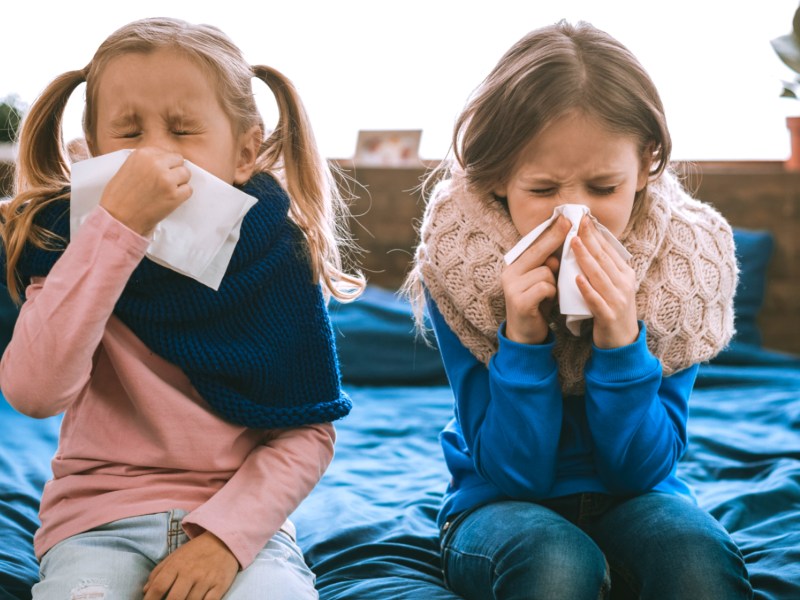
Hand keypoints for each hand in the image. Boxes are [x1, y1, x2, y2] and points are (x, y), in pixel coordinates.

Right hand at [99, 147, 191, 235]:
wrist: (118, 218)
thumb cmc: (119, 196)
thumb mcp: (128, 167)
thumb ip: (146, 161)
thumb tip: (165, 160)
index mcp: (143, 154)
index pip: (166, 153)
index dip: (164, 164)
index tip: (158, 174)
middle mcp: (156, 163)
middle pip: (179, 160)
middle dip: (174, 170)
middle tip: (165, 183)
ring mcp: (167, 179)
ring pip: (186, 174)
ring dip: (180, 182)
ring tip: (167, 191)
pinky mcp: (174, 195)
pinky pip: (188, 190)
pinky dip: (182, 195)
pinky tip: (169, 200)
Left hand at [143, 531, 238, 599]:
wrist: (223, 540)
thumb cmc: (195, 551)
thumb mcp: (175, 556)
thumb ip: (158, 573)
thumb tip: (145, 591)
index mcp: (177, 564)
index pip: (159, 586)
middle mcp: (191, 572)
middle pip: (174, 599)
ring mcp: (206, 580)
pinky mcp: (220, 585)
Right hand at [501, 215, 570, 344]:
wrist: (525, 335)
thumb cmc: (537, 305)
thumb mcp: (541, 282)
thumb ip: (547, 266)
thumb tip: (560, 248)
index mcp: (514, 266)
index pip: (534, 244)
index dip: (550, 231)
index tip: (565, 218)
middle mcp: (509, 273)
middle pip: (538, 251)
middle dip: (556, 237)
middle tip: (571, 223)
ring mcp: (512, 286)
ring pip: (546, 272)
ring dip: (554, 283)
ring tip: (549, 295)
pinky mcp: (519, 301)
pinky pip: (545, 287)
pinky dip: (551, 293)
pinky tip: (546, 302)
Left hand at [572, 216, 638, 347]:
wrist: (622, 342)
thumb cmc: (612, 309)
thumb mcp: (613, 286)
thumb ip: (603, 268)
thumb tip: (589, 245)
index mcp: (625, 275)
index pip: (609, 250)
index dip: (596, 234)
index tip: (584, 219)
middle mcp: (624, 284)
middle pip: (604, 258)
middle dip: (590, 240)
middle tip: (577, 223)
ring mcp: (618, 300)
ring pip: (599, 275)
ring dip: (586, 258)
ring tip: (574, 244)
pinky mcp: (609, 315)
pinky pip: (596, 300)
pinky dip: (587, 289)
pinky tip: (577, 279)